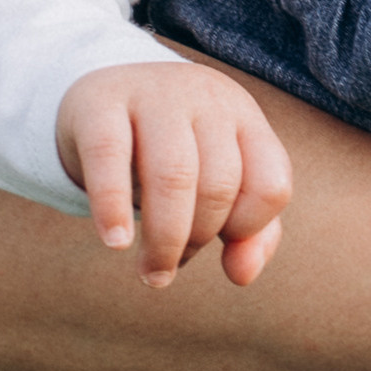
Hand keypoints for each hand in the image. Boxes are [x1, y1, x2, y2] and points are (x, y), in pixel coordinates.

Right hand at [56, 57, 293, 287]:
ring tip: (151, 272)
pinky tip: (115, 241)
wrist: (100, 96)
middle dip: (197, 240)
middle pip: (219, 185)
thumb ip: (248, 233)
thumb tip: (242, 275)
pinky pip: (109, 156)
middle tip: (169, 268)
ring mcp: (153, 94)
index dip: (249, 229)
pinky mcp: (99, 103)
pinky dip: (113, 205)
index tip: (219, 244)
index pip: (271, 184)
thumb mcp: (220, 184)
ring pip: (173, 175)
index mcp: (244, 116)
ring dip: (165, 239)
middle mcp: (206, 98)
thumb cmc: (169, 153)